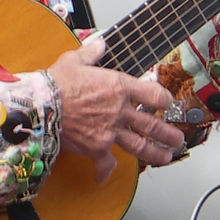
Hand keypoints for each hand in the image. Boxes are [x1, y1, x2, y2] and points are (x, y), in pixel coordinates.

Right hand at [51, 36, 183, 184]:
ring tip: (166, 158)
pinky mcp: (96, 147)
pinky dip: (105, 171)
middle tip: (177, 140)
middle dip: (168, 134)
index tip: (167, 103)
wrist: (42, 105)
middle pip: (152, 125)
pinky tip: (104, 176)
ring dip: (155, 153)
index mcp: (119, 86)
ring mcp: (110, 131)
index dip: (164, 99)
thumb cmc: (57, 82)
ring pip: (139, 145)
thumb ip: (91, 53)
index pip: (154, 94)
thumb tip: (100, 43)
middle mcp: (120, 110)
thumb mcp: (74, 60)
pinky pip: (106, 163)